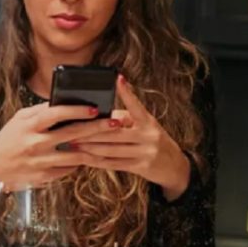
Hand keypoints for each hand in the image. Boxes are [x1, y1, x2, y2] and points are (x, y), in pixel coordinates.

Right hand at [0, 102, 127, 189]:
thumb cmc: (7, 140)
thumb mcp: (18, 120)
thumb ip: (39, 112)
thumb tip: (63, 103)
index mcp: (28, 126)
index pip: (56, 114)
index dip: (77, 110)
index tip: (94, 108)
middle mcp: (35, 143)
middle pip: (72, 134)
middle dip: (97, 127)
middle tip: (115, 123)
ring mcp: (41, 162)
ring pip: (76, 155)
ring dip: (94, 148)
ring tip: (107, 142)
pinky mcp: (44, 177)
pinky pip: (69, 168)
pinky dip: (79, 162)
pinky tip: (87, 156)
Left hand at [71, 75, 190, 200]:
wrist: (175, 166)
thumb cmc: (153, 142)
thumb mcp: (146, 127)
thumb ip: (126, 120)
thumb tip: (100, 115)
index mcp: (148, 121)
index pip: (136, 105)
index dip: (126, 93)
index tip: (118, 79)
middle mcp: (149, 135)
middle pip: (114, 132)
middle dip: (91, 131)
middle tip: (72, 128)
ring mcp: (146, 152)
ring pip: (112, 149)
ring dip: (90, 147)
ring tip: (73, 143)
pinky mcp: (141, 166)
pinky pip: (114, 164)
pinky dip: (97, 161)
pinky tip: (85, 158)